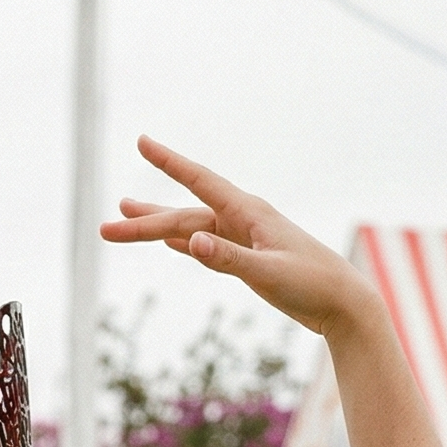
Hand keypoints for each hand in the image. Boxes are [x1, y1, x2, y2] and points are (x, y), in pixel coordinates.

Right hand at [101, 138, 377, 338]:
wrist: (342, 304)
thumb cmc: (312, 285)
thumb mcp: (268, 273)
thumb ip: (228, 258)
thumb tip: (189, 241)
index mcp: (247, 213)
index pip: (199, 181)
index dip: (169, 163)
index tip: (141, 142)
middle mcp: (242, 219)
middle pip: (182, 216)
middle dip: (143, 221)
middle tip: (103, 229)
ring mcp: (243, 239)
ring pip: (189, 229)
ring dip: (157, 226)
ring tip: (123, 219)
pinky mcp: (247, 259)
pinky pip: (206, 246)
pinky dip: (183, 242)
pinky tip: (168, 242)